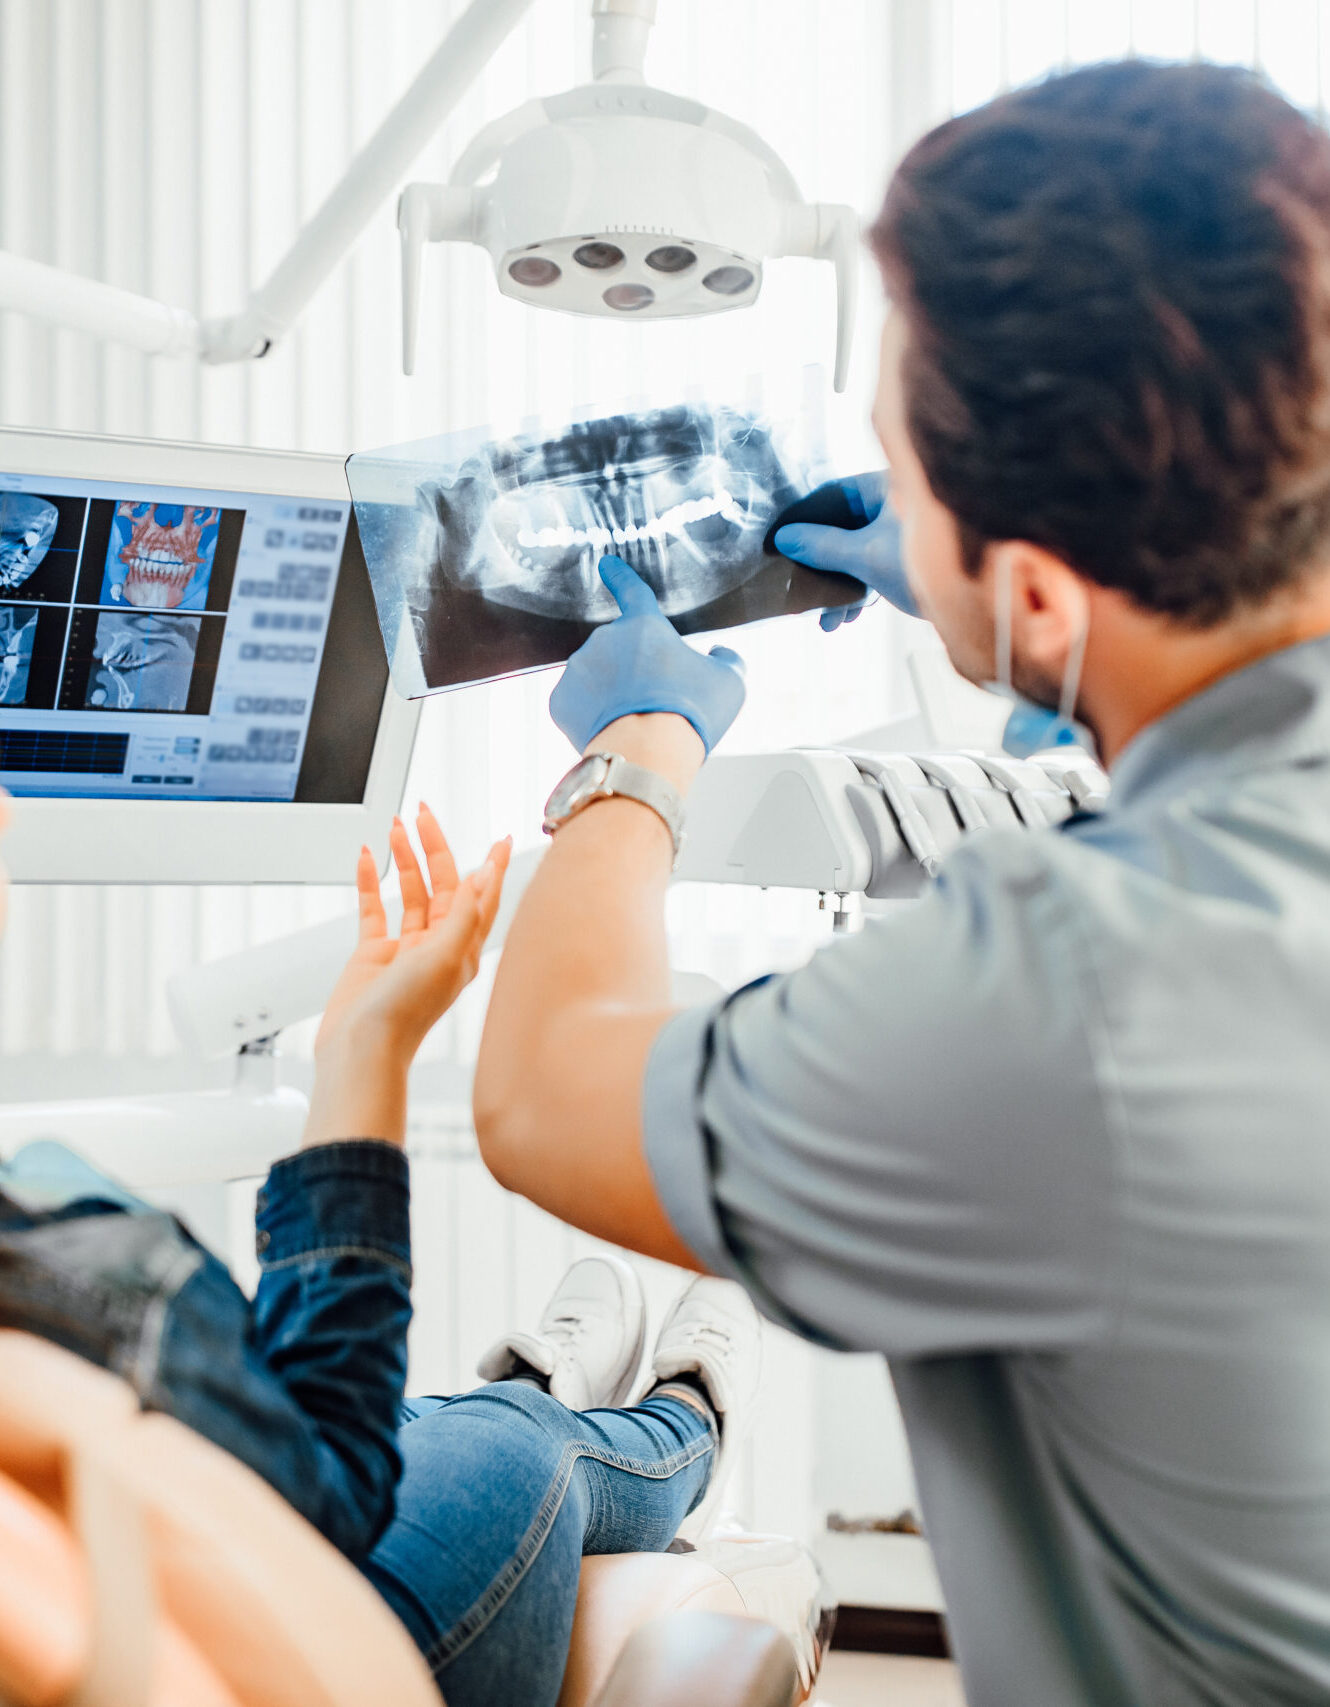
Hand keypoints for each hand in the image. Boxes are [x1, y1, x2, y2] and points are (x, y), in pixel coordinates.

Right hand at [317, 805, 510, 1060]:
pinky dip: (369, 883)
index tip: (500, 837)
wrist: (362, 1051)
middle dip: (435, 847)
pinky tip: (366, 859)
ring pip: (410, 893)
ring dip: (404, 859)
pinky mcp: (373, 956)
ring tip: (395, 828)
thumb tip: (484, 875)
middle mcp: (438, 946)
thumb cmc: (405, 1013)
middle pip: (443, 884)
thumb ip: (464, 914)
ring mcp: (405, 950)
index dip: (492, 866)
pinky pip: (374, 910)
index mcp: (463, 949)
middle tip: (424, 814)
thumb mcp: (444, 957)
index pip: (483, 896)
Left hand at [549, 556, 746, 754]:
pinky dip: (592, 716)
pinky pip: (577, 704)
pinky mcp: (560, 702)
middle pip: (621, 651)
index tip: (606, 564)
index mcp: (643, 626)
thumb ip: (727, 660)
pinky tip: (612, 731)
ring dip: (613, 693)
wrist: (647, 754)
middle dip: (634, 671)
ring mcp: (577, 670)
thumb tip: (719, 654)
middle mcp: (604, 639)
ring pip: (597, 678)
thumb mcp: (729, 682)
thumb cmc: (690, 714)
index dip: (620, 576)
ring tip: (636, 723)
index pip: (632, 591)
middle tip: (657, 703)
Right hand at [772, 471, 917, 626]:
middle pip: (845, 527)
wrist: (987, 602)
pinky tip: (851, 616)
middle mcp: (899, 503)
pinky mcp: (917, 557)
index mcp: (889, 486)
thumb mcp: (866, 557)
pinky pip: (878, 567)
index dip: (805, 518)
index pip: (834, 494)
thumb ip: (823, 547)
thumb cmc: (929, 564)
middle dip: (822, 564)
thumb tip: (785, 539)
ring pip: (860, 552)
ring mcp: (909, 531)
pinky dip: (863, 589)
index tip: (781, 541)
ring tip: (828, 619)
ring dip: (841, 586)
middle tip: (801, 588)